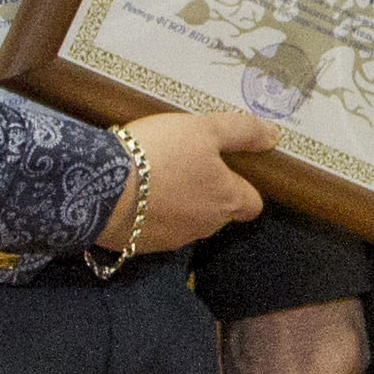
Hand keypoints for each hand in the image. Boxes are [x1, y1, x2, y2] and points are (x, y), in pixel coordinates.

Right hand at [120, 111, 275, 249]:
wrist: (100, 186)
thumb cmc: (158, 153)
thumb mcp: (204, 129)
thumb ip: (242, 132)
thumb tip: (273, 135)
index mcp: (226, 200)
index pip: (252, 204)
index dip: (244, 187)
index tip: (228, 168)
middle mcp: (205, 226)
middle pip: (219, 212)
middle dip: (208, 193)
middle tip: (186, 163)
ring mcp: (173, 239)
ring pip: (187, 221)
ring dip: (179, 203)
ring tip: (156, 174)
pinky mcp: (142, 244)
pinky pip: (155, 228)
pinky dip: (151, 214)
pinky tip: (134, 193)